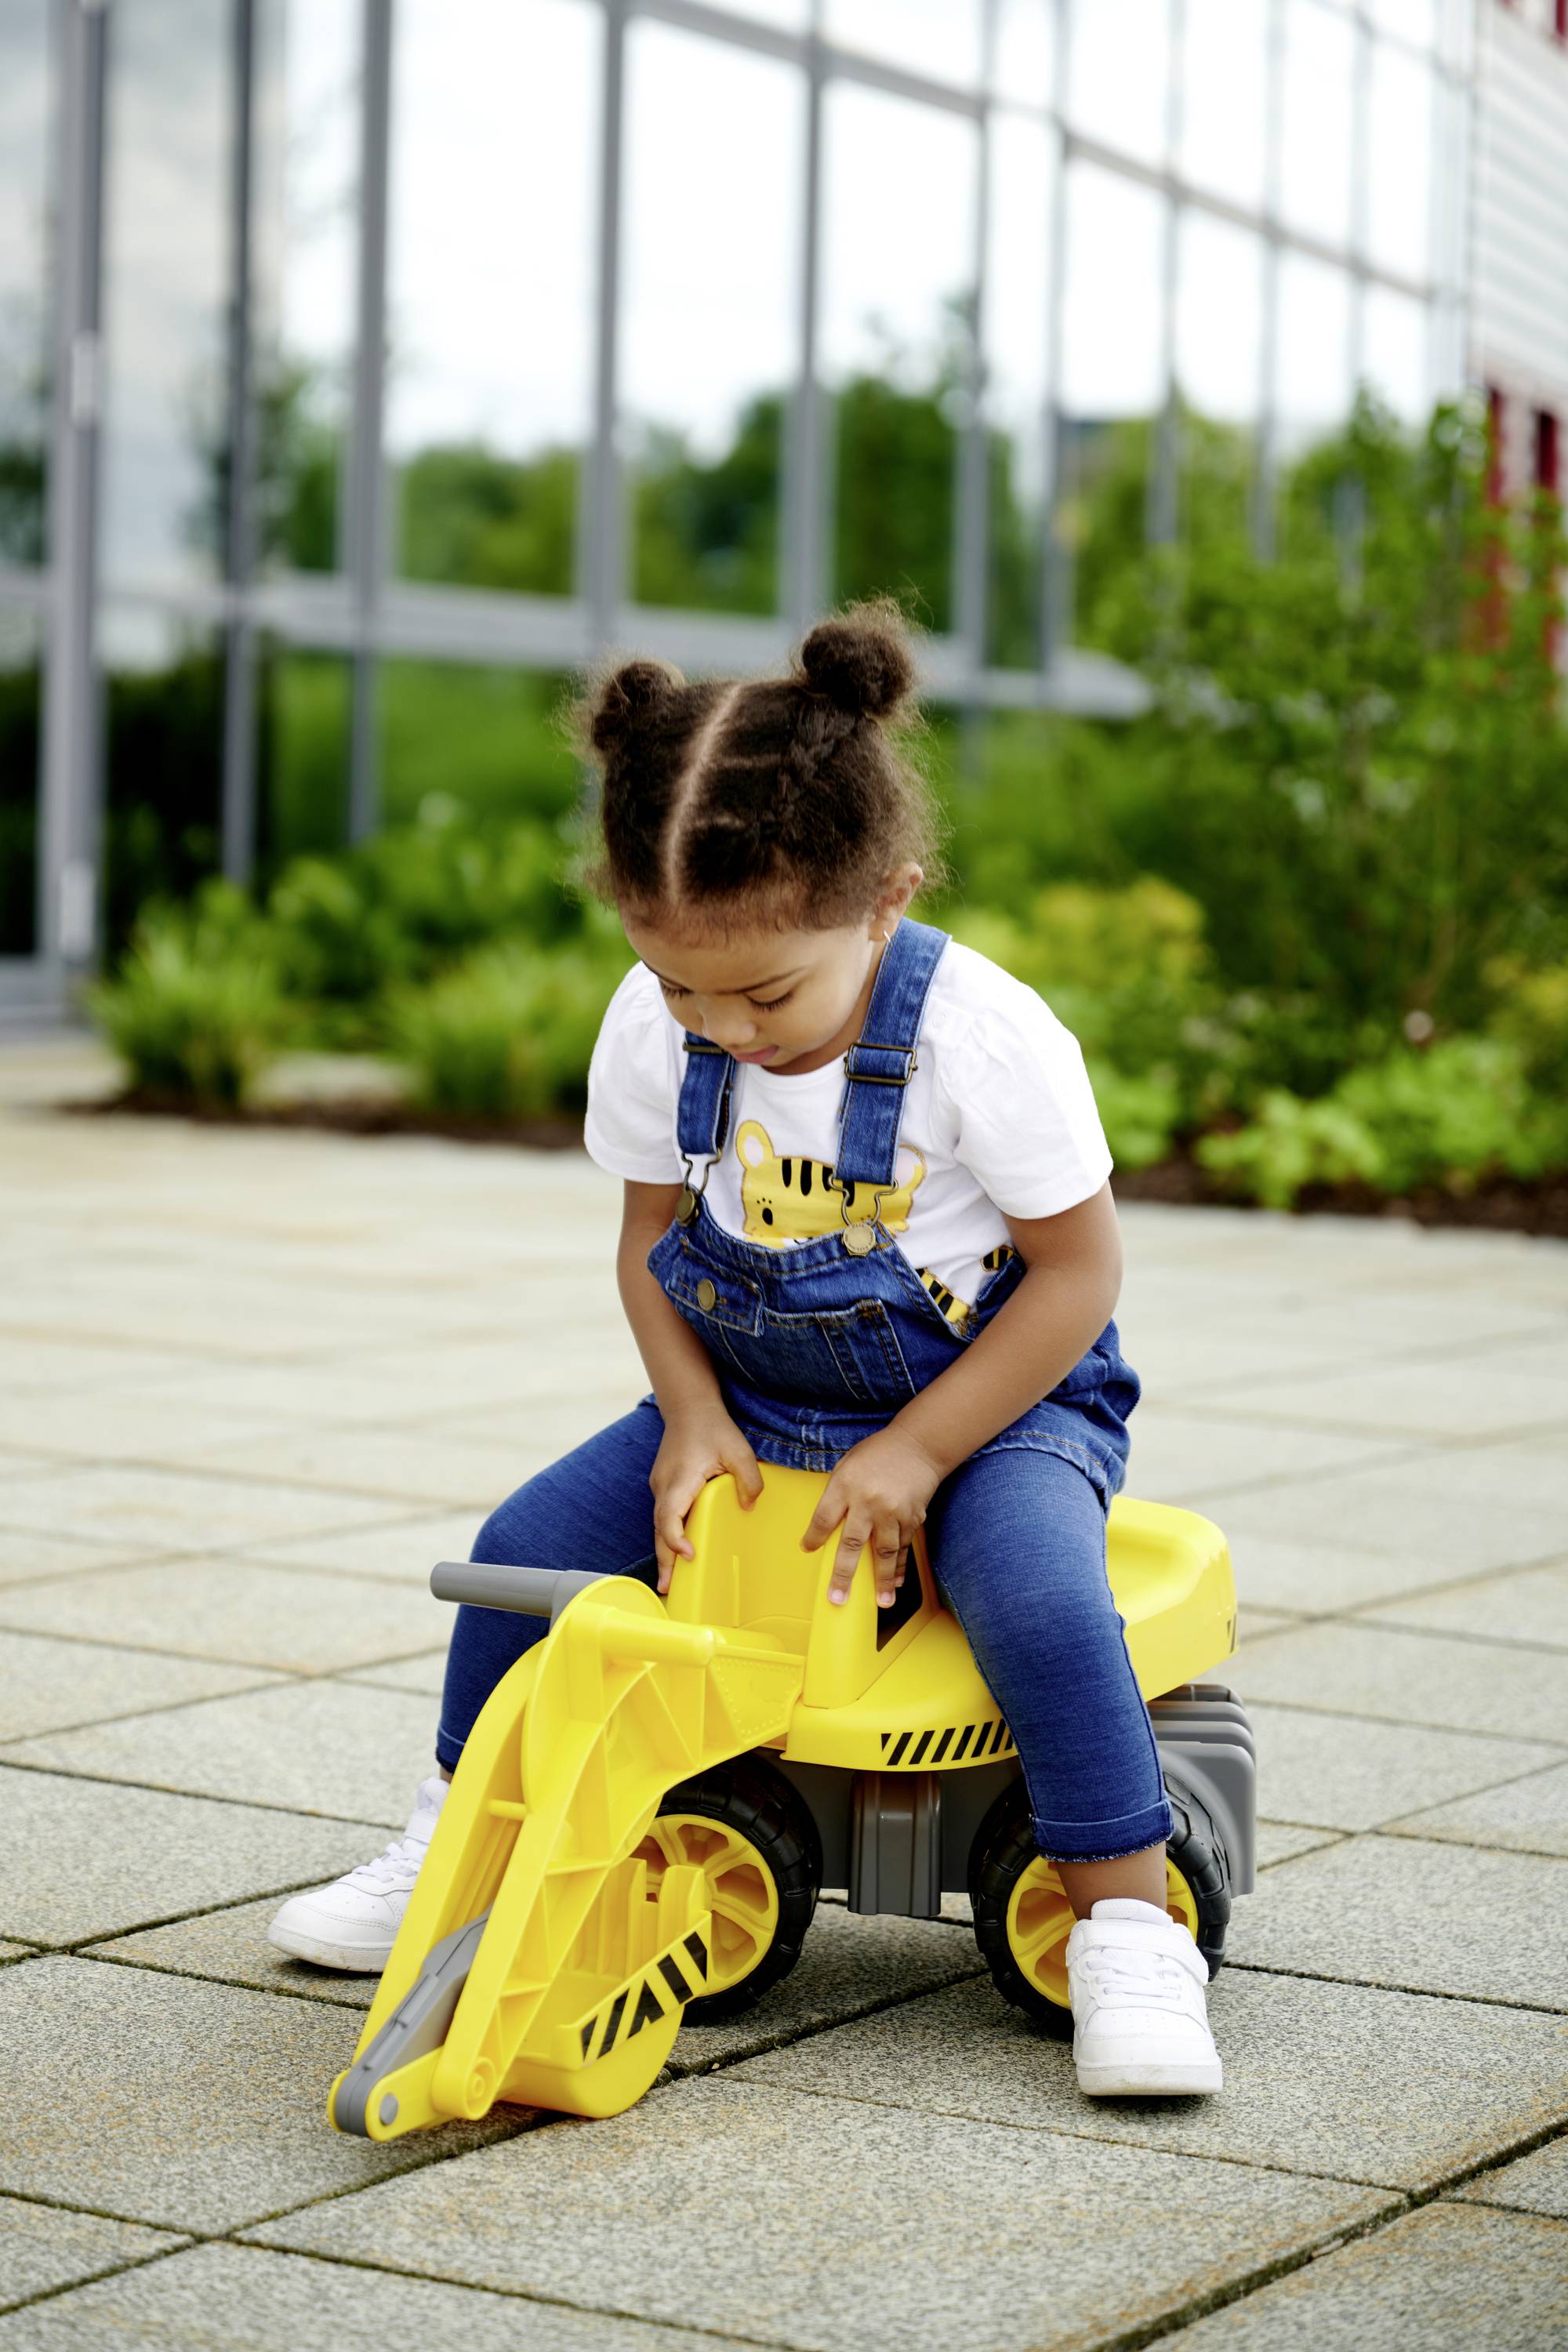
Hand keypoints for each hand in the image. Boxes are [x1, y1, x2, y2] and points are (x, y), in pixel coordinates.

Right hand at [648, 1402, 762, 1593]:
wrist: (689, 1407)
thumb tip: (748, 1507)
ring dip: (664, 1551)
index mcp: (680, 1479)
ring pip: (659, 1524)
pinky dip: (667, 1535)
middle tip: (668, 1588)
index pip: (669, 1515)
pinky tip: (676, 1552)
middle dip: (664, 1560)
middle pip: (659, 1529)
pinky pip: (664, 1515)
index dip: (675, 1538)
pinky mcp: (664, 1487)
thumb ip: (749, 1480)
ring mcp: (661, 1487)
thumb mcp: (739, 1450)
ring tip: (670, 1581)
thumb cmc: (713, 1428)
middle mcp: (664, 1486)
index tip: (689, 1554)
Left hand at [799, 1427, 942, 1608]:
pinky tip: (896, 1583)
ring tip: (881, 1602)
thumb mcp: (847, 1464)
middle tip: (837, 1598)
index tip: (807, 1550)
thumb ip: (837, 1493)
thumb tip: (826, 1525)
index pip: (824, 1517)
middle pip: (853, 1543)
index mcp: (846, 1485)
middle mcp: (869, 1501)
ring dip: (882, 1580)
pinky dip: (900, 1566)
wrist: (919, 1445)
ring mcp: (893, 1511)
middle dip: (844, 1574)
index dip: (814, 1537)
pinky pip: (904, 1546)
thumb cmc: (877, 1454)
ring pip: (885, 1551)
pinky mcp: (912, 1517)